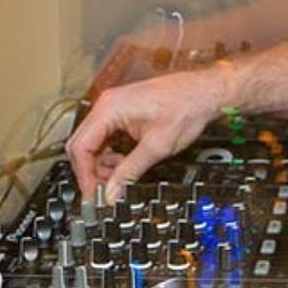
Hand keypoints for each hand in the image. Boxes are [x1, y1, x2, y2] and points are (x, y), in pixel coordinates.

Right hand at [66, 66, 229, 203]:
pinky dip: (112, 153)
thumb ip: (129, 172)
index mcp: (110, 108)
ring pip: (94, 141)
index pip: (81, 147)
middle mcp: (108, 103)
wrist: (206, 92)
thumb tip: (111, 194)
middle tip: (105, 191)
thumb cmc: (187, 108)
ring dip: (103, 163)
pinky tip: (126, 163)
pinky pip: (106, 135)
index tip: (93, 195)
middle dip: (92, 170)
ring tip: (121, 176)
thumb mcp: (157, 147)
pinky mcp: (124, 109)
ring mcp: (115, 105)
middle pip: (83, 144)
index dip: (84, 176)